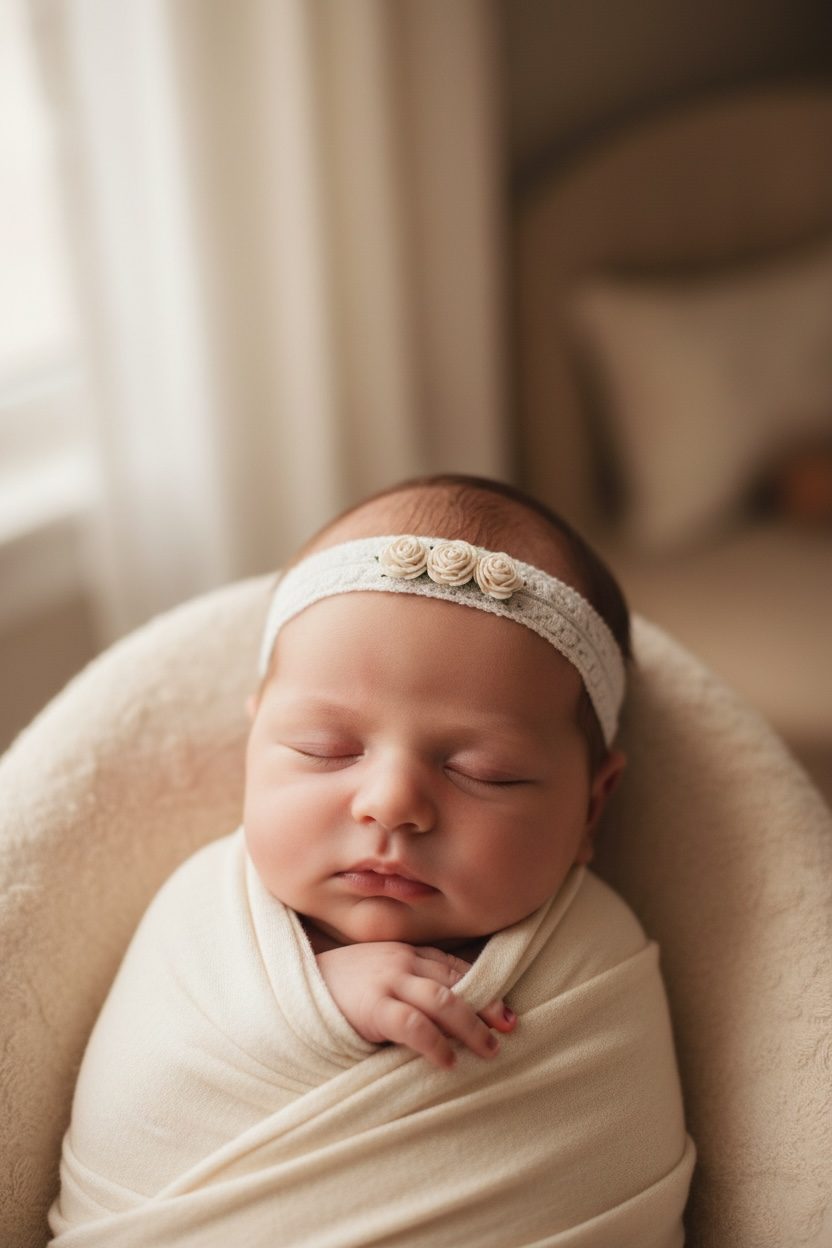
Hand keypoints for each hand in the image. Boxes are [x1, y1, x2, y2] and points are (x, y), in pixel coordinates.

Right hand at [316, 942, 516, 1069]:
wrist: (294, 987)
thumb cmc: (341, 986)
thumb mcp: (379, 974)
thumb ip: (408, 980)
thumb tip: (448, 1008)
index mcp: (406, 952)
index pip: (454, 967)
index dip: (484, 987)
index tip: (506, 1010)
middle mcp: (402, 961)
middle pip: (456, 981)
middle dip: (487, 1005)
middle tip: (509, 1028)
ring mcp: (388, 981)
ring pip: (443, 1000)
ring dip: (471, 1026)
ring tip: (489, 1050)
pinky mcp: (372, 1006)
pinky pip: (413, 1024)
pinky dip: (436, 1043)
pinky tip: (448, 1062)